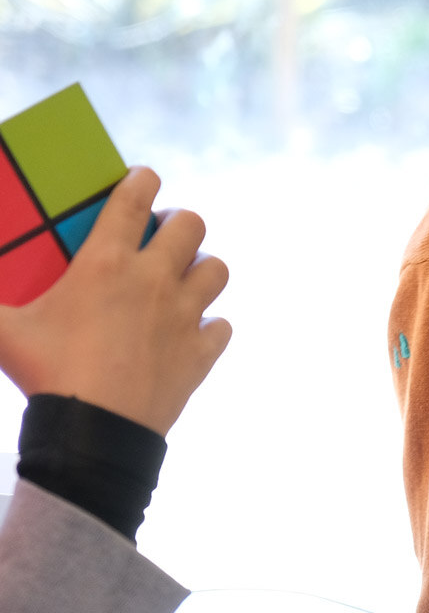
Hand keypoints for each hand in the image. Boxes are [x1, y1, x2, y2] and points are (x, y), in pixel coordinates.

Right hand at [0, 167, 230, 434]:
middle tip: (159, 237)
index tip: (142, 179)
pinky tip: (188, 333)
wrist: (93, 432)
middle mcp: (154, 280)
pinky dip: (209, 327)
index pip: (134, 198)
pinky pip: (222, 326)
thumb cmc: (44, 373)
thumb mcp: (1, 331)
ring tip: (178, 280)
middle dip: (177, 223)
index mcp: (107, 263)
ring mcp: (184, 315)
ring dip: (200, 269)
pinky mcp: (201, 352)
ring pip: (217, 269)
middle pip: (192, 223)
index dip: (142, 180)